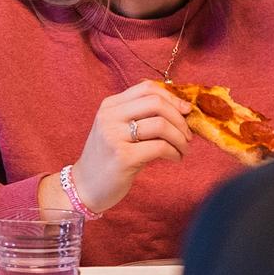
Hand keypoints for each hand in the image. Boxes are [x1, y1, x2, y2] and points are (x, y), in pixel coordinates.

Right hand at [69, 83, 194, 212]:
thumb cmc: (109, 158)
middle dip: (180, 118)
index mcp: (110, 105)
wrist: (85, 187)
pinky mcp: (123, 157)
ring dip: (180, 138)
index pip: (147, 88)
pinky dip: (174, 152)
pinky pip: (160, 147)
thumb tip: (182, 109)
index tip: (186, 111)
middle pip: (156, 103)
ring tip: (183, 149)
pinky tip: (175, 158)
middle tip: (188, 134)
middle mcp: (109, 117)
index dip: (172, 97)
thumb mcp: (119, 129)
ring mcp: (114, 136)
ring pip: (161, 124)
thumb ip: (141, 116)